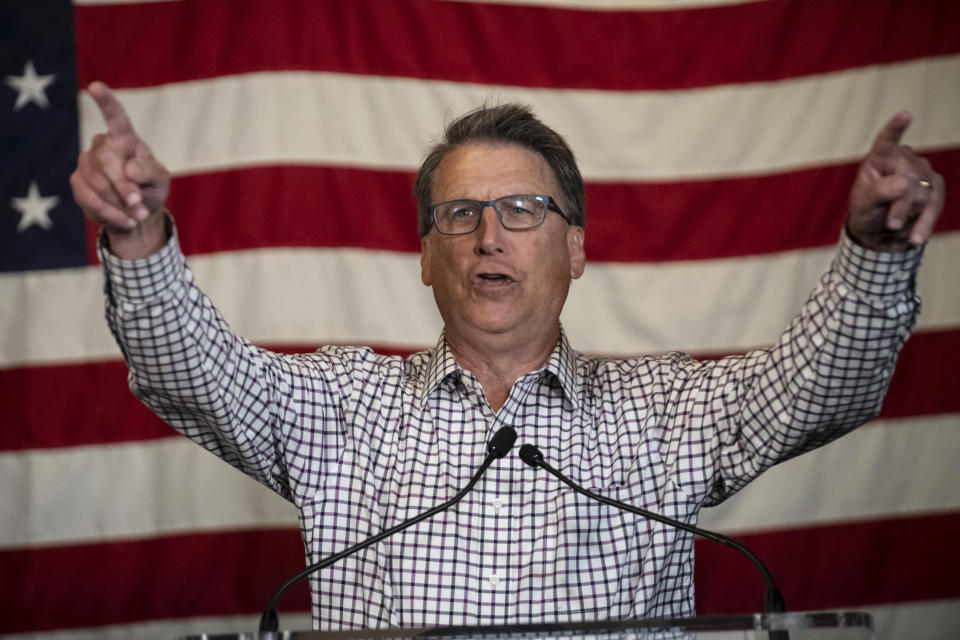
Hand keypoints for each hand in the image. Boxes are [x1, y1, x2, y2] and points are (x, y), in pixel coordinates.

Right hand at [70, 82, 170, 256]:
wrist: (137, 214)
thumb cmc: (151, 189)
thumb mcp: (160, 180)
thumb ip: (150, 172)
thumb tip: (129, 169)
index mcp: (125, 138)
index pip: (115, 117)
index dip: (106, 102)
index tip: (94, 86)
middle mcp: (102, 145)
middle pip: (107, 162)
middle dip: (124, 187)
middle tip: (139, 205)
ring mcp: (86, 162)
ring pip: (98, 184)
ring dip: (120, 204)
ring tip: (137, 214)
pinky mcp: (78, 182)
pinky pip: (90, 199)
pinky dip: (111, 213)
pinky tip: (125, 219)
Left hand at [846, 112, 944, 251]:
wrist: (879, 230)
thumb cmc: (866, 210)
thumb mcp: (864, 204)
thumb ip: (880, 192)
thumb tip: (905, 182)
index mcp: (880, 157)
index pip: (887, 140)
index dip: (896, 128)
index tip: (905, 115)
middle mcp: (904, 159)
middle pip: (910, 178)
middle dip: (901, 204)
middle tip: (890, 223)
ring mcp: (922, 172)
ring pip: (924, 192)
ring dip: (910, 214)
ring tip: (893, 228)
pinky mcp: (934, 187)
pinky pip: (935, 203)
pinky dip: (925, 222)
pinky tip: (916, 237)